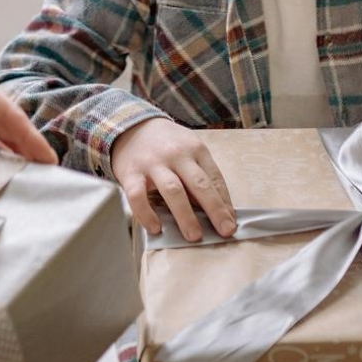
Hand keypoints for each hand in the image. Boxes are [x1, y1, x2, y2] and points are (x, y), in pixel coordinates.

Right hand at [110, 117, 235, 241]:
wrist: (131, 125)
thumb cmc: (166, 143)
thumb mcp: (189, 149)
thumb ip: (200, 174)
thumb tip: (215, 208)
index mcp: (195, 149)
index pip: (215, 178)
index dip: (225, 203)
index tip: (231, 223)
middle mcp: (176, 155)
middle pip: (199, 184)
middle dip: (214, 209)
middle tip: (224, 231)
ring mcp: (152, 163)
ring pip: (173, 190)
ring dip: (185, 215)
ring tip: (194, 236)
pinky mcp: (130, 173)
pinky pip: (138, 196)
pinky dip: (147, 214)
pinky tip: (156, 228)